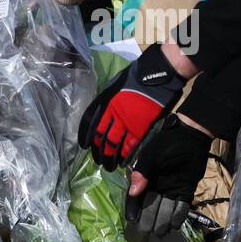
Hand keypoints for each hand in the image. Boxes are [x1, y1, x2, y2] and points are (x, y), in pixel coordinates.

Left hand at [77, 42, 187, 168]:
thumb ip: (107, 99)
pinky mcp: (141, 128)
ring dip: (110, 156)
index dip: (86, 136)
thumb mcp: (115, 84)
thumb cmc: (136, 76)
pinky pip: (130, 146)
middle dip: (98, 150)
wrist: (156, 75)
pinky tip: (122, 162)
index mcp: (105, 103)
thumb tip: (101, 110)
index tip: (84, 145)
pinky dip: (125, 156)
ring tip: (108, 166)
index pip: (90, 123)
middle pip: (101, 137)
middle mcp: (113, 115)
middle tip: (97, 160)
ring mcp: (127, 123)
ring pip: (114, 144)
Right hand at [125, 114, 213, 238]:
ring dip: (163, 220)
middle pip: (151, 206)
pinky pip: (182, 205)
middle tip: (148, 231)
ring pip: (166, 208)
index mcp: (146, 178)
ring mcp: (172, 188)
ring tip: (161, 232)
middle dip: (149, 218)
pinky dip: (178, 214)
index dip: (134, 209)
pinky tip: (175, 224)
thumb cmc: (167, 144)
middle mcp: (158, 186)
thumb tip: (132, 192)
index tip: (133, 220)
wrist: (190, 136)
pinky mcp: (186, 189)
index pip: (137, 196)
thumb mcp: (151, 156)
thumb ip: (142, 173)